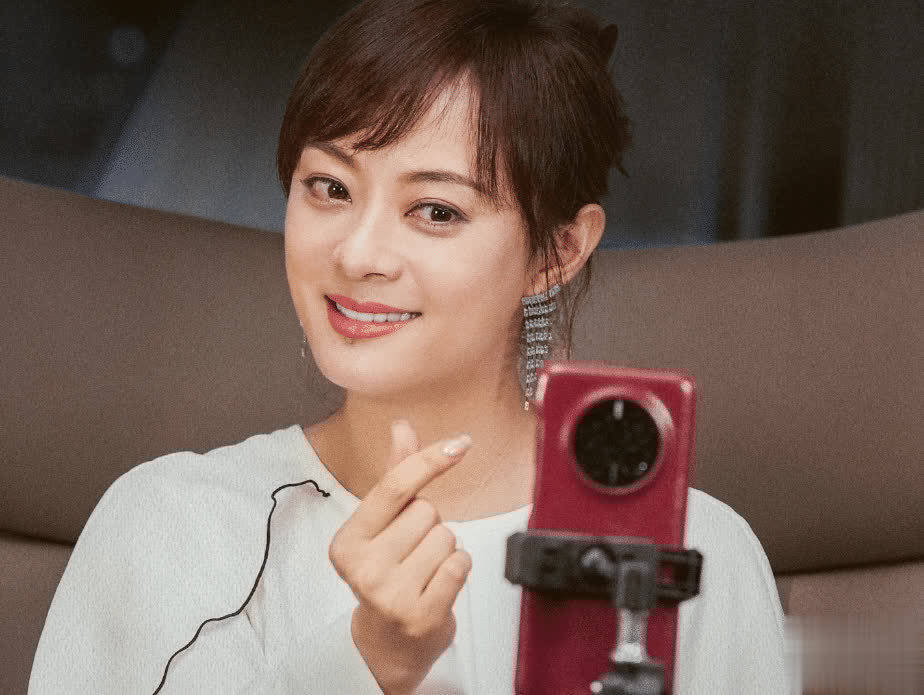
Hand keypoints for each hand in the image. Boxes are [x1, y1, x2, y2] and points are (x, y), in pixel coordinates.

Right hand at [328, 420, 473, 694]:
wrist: (389, 641)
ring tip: (424, 570)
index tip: (461, 443)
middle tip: (412, 551)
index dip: (429, 460)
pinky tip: (438, 584)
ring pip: (447, 536)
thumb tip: (402, 425)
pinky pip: (461, 564)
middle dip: (429, 525)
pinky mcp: (420, 615)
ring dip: (445, 548)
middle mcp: (362, 568)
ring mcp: (390, 595)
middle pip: (426, 512)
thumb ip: (395, 475)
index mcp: (346, 541)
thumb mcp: (383, 525)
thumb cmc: (388, 571)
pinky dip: (458, 568)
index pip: (394, 486)